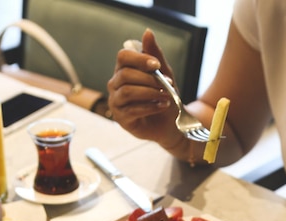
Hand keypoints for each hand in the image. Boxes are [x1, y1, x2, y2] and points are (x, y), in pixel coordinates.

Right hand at [107, 29, 182, 148]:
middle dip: (149, 79)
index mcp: (124, 69)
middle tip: (167, 85)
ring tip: (166, 97)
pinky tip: (162, 106)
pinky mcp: (121, 118)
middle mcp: (116, 84)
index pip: (123, 56)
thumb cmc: (164, 97)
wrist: (170, 123)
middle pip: (125, 75)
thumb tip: (148, 32)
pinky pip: (132, 109)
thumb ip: (155, 55)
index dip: (139, 59)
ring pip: (128, 92)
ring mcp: (116, 102)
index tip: (157, 65)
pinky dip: (150, 107)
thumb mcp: (164, 74)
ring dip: (150, 93)